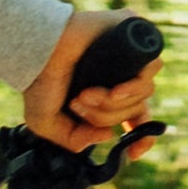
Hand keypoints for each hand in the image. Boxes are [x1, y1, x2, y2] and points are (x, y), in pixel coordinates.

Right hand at [24, 7, 160, 154]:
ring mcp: (131, 56)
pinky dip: (132, 87)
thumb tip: (109, 136)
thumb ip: (75, 140)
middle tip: (78, 102)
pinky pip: (150, 67)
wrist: (37, 49)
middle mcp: (124, 75)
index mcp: (109, 95)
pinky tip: (113, 88)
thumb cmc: (39, 80)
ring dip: (112, 103)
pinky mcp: (135, 35)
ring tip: (85, 93)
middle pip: (136, 108)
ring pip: (144, 92)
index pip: (139, 118)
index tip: (132, 153)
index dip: (142, 138)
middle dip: (105, 115)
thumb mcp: (47, 124)